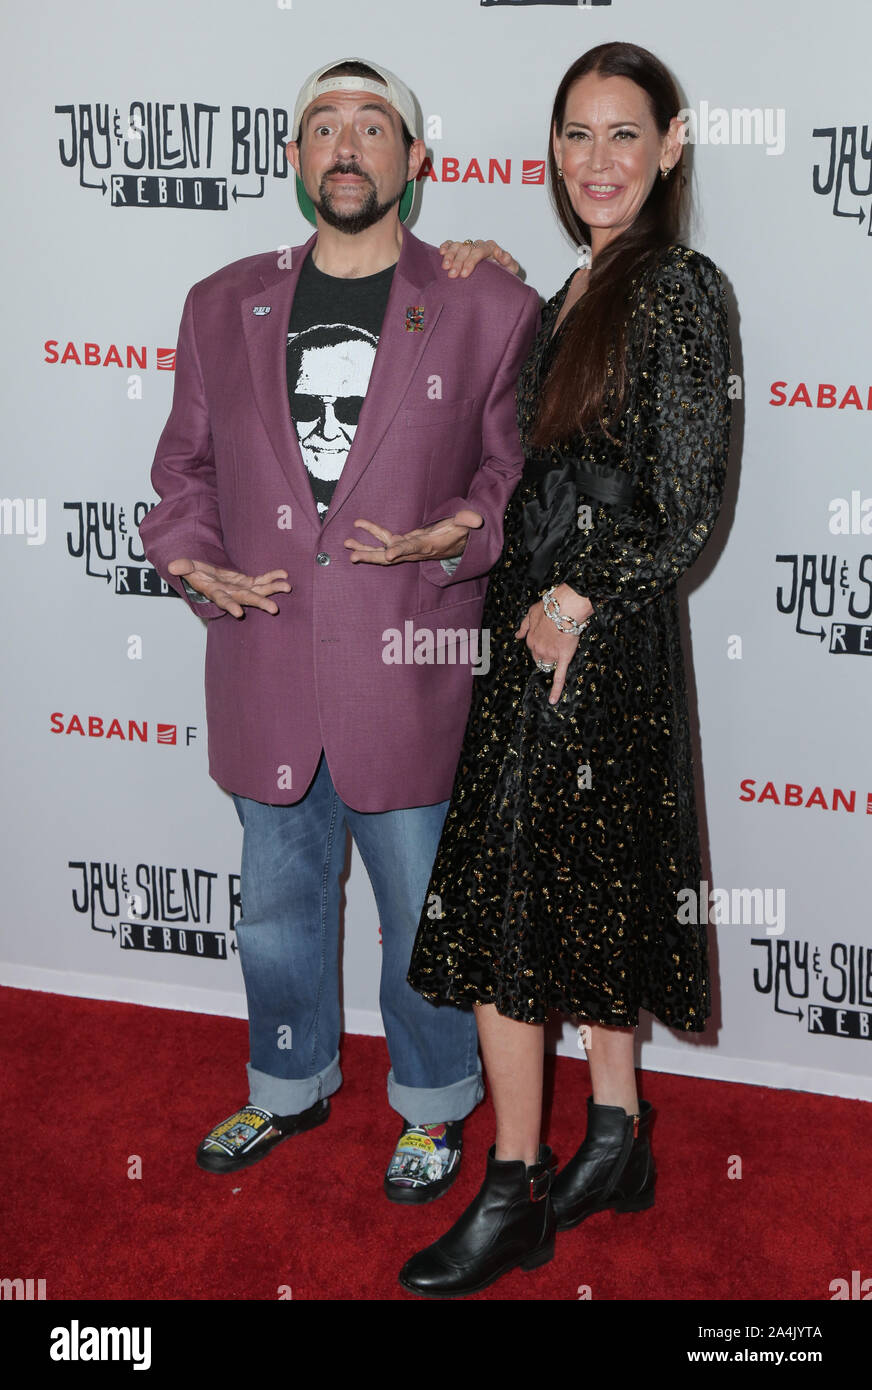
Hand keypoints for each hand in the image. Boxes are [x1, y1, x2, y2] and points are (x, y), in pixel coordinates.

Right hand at [168, 558, 290, 617]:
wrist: (205, 575)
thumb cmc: (196, 572)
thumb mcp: (188, 567)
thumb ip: (183, 566)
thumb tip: (172, 565)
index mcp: (216, 592)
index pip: (223, 601)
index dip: (231, 606)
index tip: (239, 613)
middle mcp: (232, 594)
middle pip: (247, 599)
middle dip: (260, 603)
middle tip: (274, 609)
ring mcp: (241, 589)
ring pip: (259, 591)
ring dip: (273, 589)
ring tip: (287, 587)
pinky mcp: (248, 582)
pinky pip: (262, 580)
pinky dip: (272, 577)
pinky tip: (284, 575)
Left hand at [344, 509, 482, 564]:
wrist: (457, 545)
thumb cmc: (460, 534)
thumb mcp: (465, 525)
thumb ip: (468, 521)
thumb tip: (476, 519)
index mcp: (427, 546)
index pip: (413, 549)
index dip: (402, 551)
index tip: (389, 553)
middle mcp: (413, 550)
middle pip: (389, 556)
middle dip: (371, 556)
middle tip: (352, 556)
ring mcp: (407, 548)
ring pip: (382, 550)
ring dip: (364, 547)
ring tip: (346, 544)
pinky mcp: (404, 542)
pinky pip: (384, 540)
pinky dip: (372, 534)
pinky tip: (357, 528)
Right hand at [439, 238, 519, 278]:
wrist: (499, 277)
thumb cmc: (505, 273)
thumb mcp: (511, 269)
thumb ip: (508, 262)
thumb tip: (502, 254)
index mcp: (491, 248)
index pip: (480, 251)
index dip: (471, 261)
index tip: (465, 274)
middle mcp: (479, 245)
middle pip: (467, 249)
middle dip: (458, 262)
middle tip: (453, 275)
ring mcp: (470, 246)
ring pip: (458, 246)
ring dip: (450, 256)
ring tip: (445, 267)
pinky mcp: (461, 250)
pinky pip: (452, 244)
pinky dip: (446, 246)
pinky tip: (441, 252)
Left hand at [515, 584, 592, 704]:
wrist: (564, 606)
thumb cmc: (549, 606)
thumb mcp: (530, 612)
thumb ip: (523, 625)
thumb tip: (516, 636)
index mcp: (530, 639)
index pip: (533, 649)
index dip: (541, 645)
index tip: (548, 639)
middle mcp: (537, 649)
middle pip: (541, 659)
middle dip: (547, 654)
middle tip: (556, 641)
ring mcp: (550, 655)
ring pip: (550, 664)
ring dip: (555, 660)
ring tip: (563, 645)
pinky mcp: (562, 659)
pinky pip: (558, 677)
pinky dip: (555, 690)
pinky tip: (553, 701)